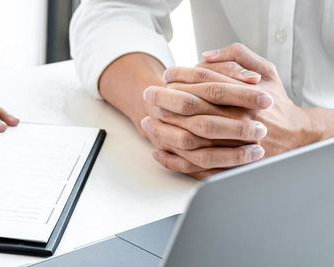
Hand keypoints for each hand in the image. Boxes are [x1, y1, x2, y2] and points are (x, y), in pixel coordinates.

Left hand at [142, 43, 324, 177]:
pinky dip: (173, 160)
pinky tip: (157, 151)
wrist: (294, 135)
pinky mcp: (227, 163)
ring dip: (164, 131)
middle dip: (166, 100)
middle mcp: (238, 118)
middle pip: (193, 108)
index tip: (165, 75)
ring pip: (191, 138)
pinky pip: (194, 165)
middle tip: (149, 95)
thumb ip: (239, 56)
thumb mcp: (266, 70)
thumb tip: (206, 55)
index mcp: (245, 95)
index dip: (182, 76)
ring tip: (147, 123)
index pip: (206, 82)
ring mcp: (232, 144)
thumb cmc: (274, 102)